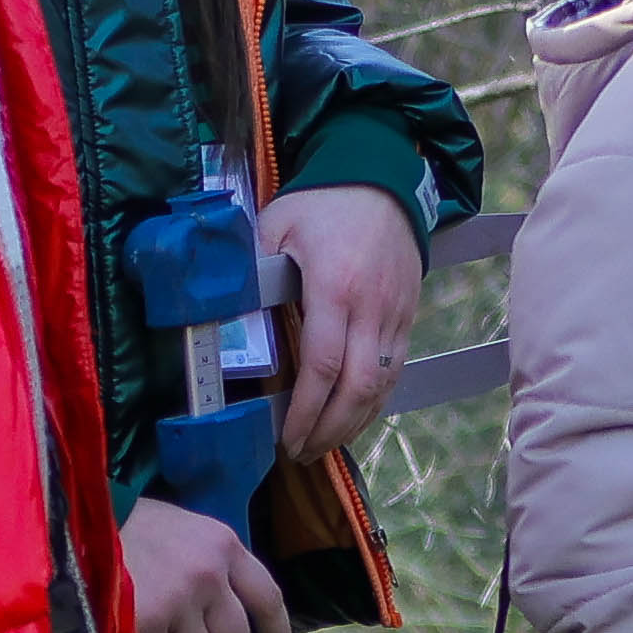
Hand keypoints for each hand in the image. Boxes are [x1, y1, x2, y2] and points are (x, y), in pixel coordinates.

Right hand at [120, 494, 289, 632]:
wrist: (72, 523)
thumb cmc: (127, 528)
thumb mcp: (181, 532)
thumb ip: (212, 569)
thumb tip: (228, 624)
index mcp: (222, 545)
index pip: (268, 599)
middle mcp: (207, 574)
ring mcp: (177, 601)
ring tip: (146, 630)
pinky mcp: (145, 625)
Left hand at [256, 184, 427, 456]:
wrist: (382, 180)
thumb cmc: (323, 202)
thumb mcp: (276, 225)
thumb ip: (253, 272)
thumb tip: (223, 317)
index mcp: (334, 286)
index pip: (323, 365)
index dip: (305, 409)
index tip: (286, 436)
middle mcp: (371, 306)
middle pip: (357, 387)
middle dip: (329, 429)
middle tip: (302, 452)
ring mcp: (395, 313)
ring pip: (382, 386)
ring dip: (354, 423)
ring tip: (323, 444)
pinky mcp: (408, 315)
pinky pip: (396, 370)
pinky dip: (375, 401)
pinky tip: (352, 416)